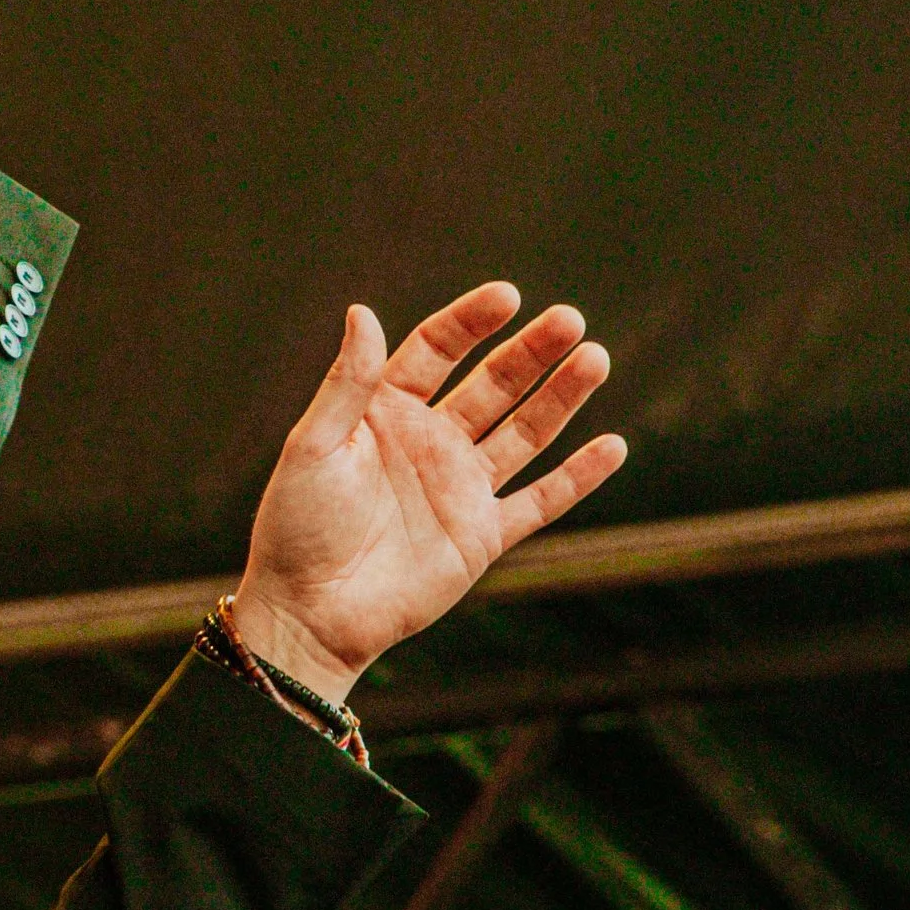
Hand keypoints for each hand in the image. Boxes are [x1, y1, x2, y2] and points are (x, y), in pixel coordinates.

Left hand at [232, 284, 625, 700]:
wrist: (308, 613)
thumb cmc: (296, 527)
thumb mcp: (313, 446)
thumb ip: (346, 384)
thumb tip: (363, 311)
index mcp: (386, 412)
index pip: (438, 350)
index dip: (471, 322)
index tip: (507, 296)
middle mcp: (430, 442)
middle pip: (493, 384)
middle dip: (532, 351)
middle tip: (571, 320)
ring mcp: (460, 488)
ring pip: (524, 432)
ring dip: (561, 397)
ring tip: (595, 359)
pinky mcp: (481, 537)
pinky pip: (539, 501)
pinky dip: (577, 478)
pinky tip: (613, 447)